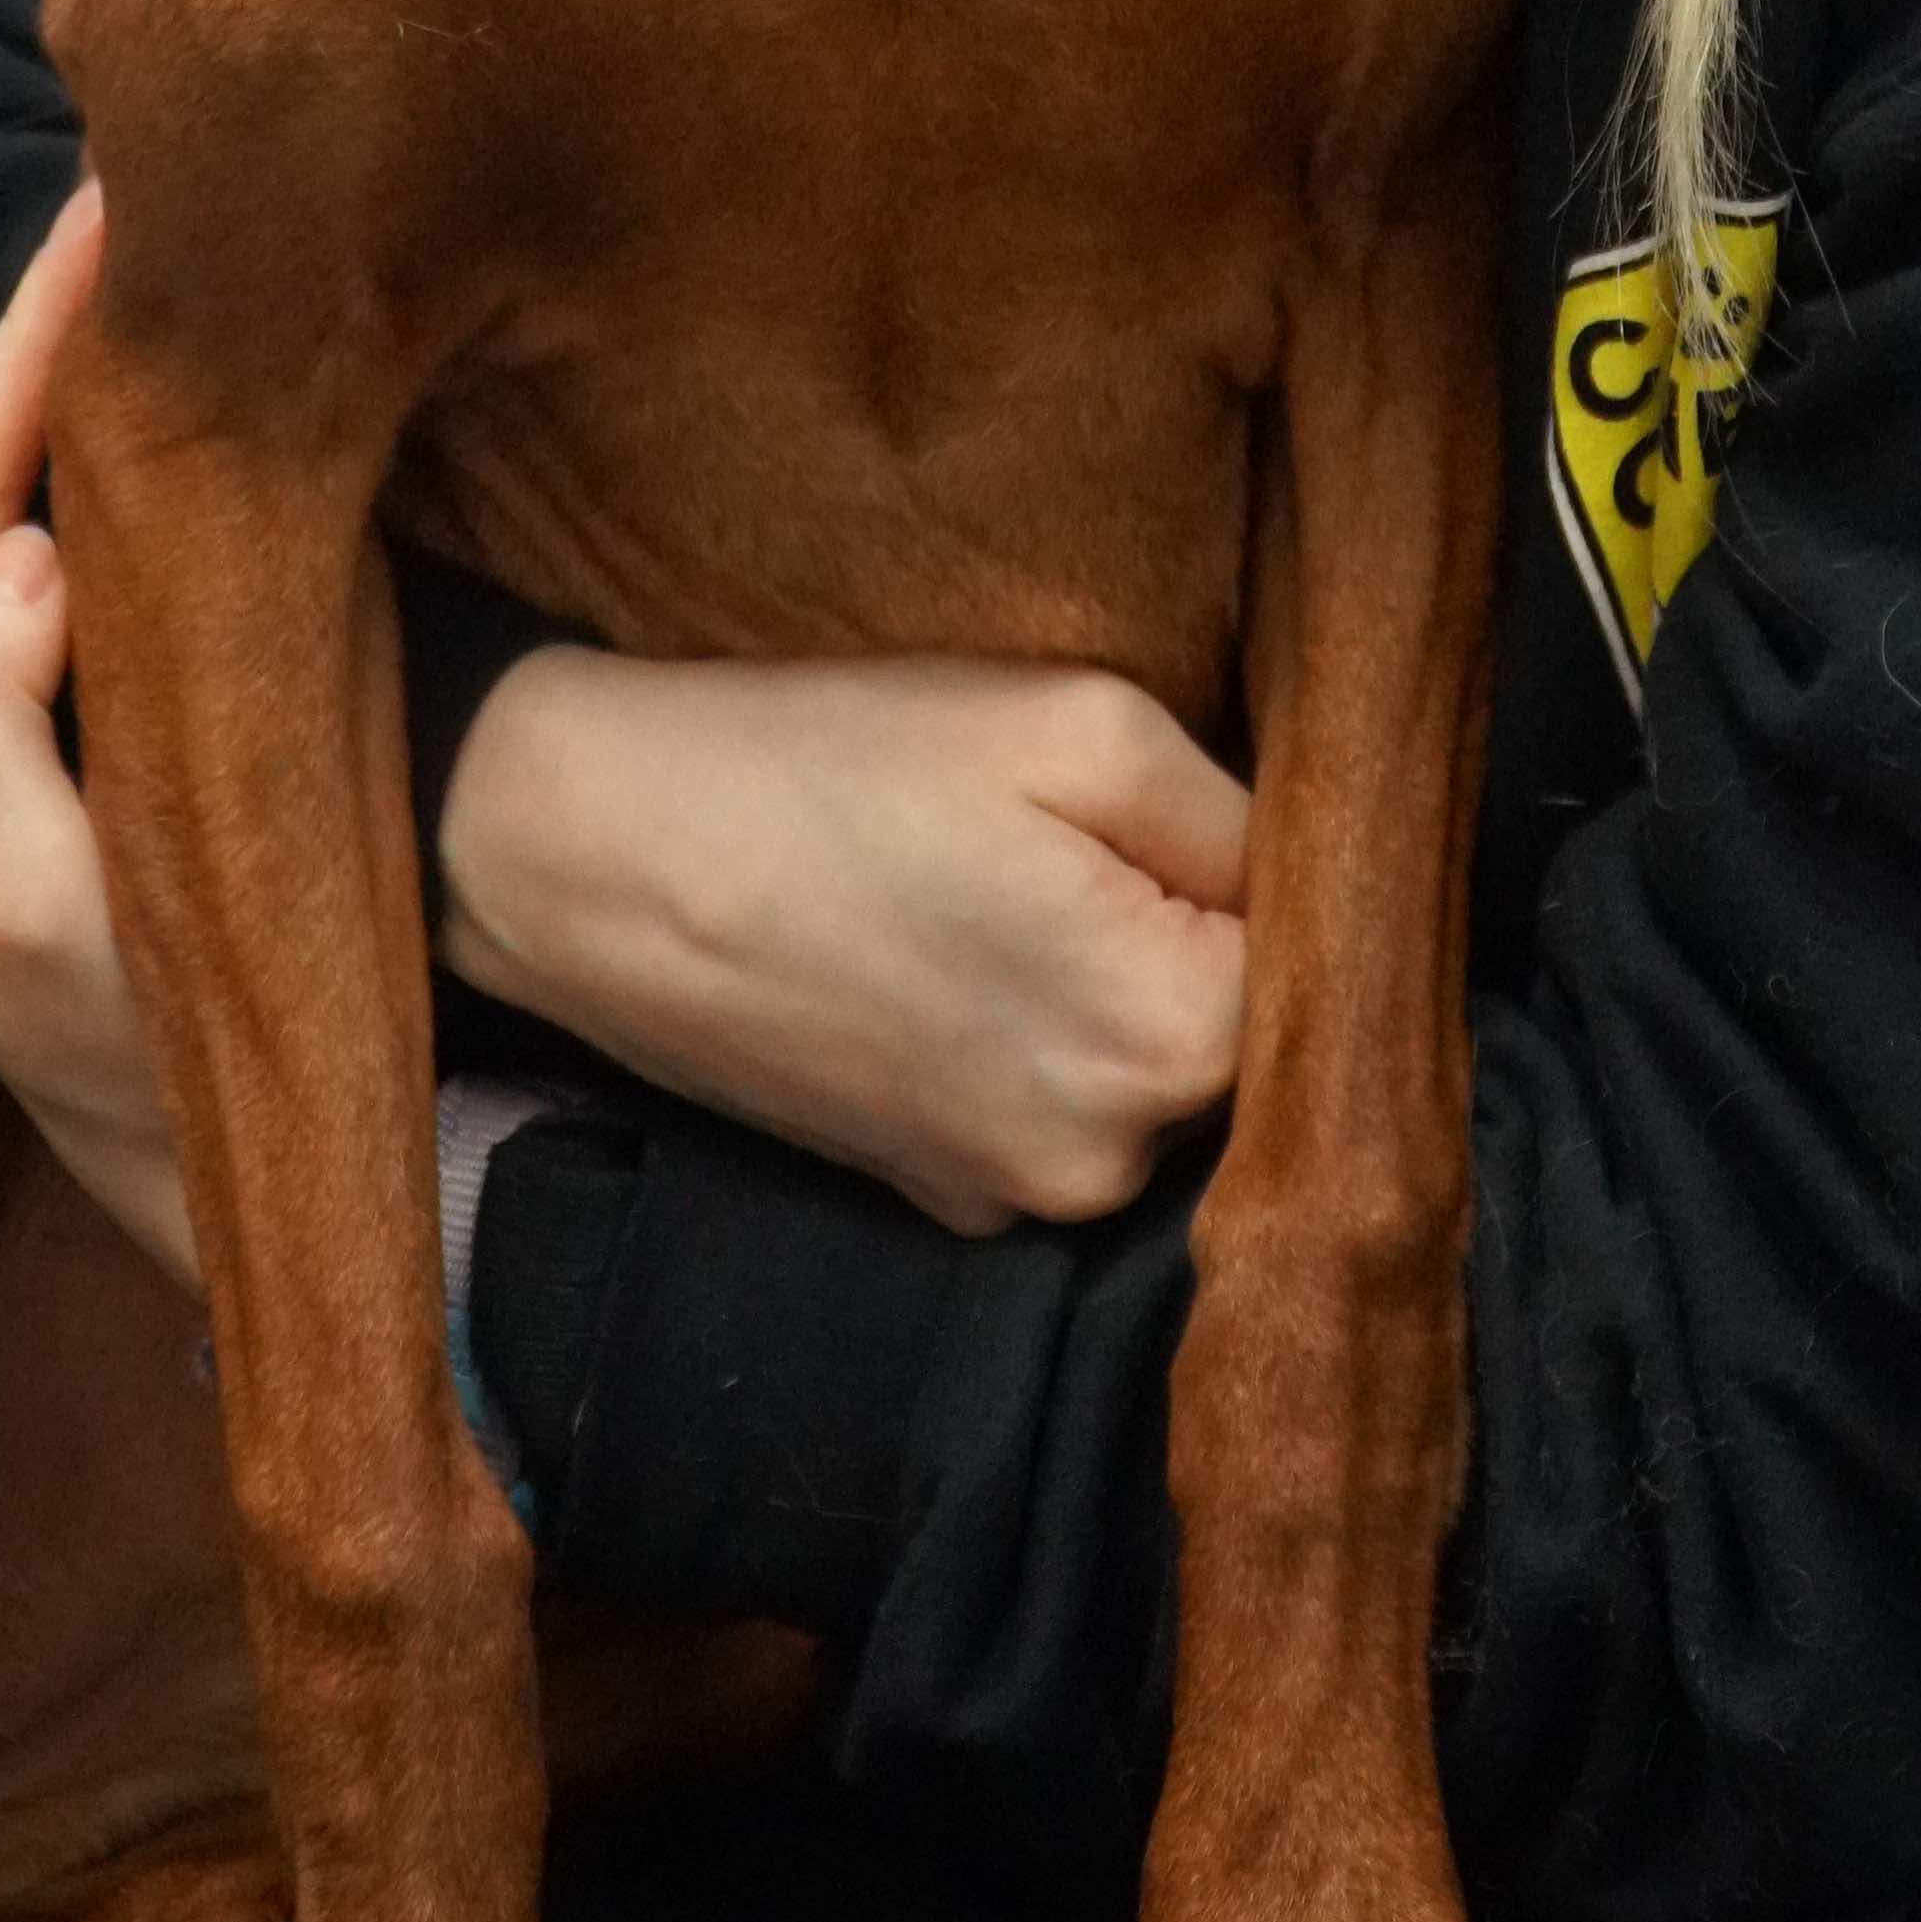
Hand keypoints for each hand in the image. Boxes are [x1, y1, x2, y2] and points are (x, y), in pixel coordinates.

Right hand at [437, 648, 1249, 1237]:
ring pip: (1142, 1074)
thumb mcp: (1082, 723)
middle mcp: (1106, 1165)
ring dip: (1111, 986)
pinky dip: (1028, 1033)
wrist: (598, 853)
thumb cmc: (836, 764)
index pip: (1322, 972)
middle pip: (1236, 1037)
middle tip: (1084, 829)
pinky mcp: (933, 1195)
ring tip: (998, 879)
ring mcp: (1010, 1198)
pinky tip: (942, 946)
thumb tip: (1322, 877)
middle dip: (1197, 933)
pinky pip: (1049, 1106)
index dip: (1277, 873)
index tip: (1201, 809)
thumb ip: (1244, 818)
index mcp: (1167, 1047)